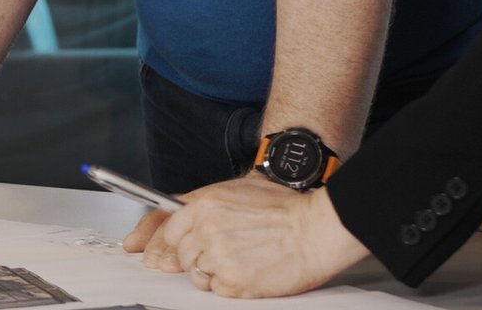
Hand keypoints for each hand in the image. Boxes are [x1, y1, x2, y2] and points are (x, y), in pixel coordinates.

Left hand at [140, 176, 369, 298]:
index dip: (167, 243)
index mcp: (203, 204)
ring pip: (196, 275)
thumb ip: (202, 206)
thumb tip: (172, 224)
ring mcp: (216, 257)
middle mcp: (204, 229)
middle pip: (180, 255)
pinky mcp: (231, 281)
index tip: (165, 253)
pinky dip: (229, 286)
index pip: (167, 229)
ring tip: (242, 261)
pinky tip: (249, 271)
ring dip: (213, 273)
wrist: (316, 228)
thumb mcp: (237, 191)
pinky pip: (216, 291)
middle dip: (195, 259)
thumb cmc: (285, 209)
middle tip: (223, 255)